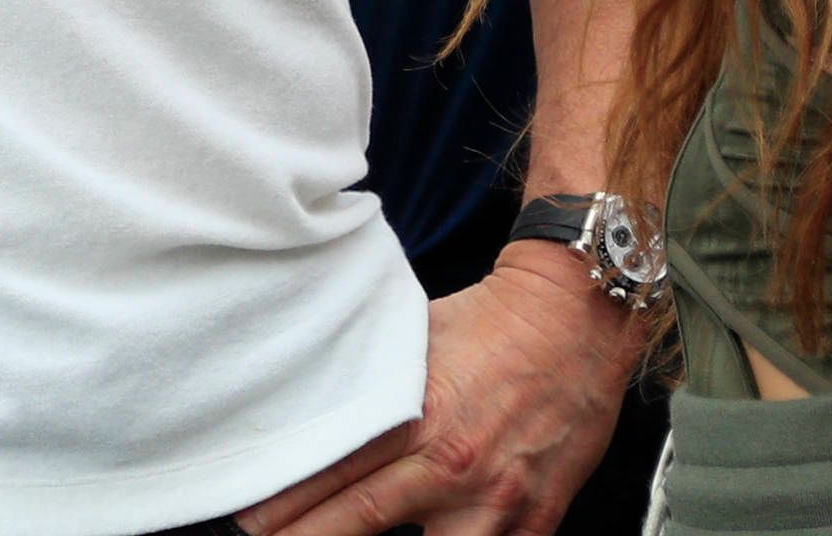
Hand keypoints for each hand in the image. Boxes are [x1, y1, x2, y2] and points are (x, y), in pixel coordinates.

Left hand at [236, 249, 644, 535]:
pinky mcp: (536, 520)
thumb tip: (317, 398)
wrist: (579, 317)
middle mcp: (455, 464)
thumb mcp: (419, 339)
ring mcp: (497, 501)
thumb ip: (375, 378)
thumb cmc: (496, 323)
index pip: (337, 469)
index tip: (252, 518)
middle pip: (363, 520)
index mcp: (422, 416)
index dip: (288, 501)